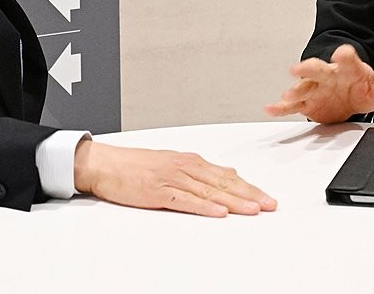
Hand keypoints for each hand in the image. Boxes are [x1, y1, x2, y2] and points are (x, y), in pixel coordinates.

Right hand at [73, 141, 276, 216]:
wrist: (104, 163)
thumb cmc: (135, 166)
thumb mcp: (171, 164)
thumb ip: (198, 172)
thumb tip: (226, 175)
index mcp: (190, 161)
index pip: (226, 175)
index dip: (248, 187)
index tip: (266, 198)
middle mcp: (185, 167)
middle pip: (223, 182)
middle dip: (249, 194)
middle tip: (270, 205)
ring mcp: (172, 178)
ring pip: (209, 191)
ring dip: (233, 201)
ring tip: (253, 210)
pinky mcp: (158, 191)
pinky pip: (185, 200)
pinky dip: (204, 206)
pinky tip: (218, 212)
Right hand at [264, 44, 373, 123]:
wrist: (349, 93)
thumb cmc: (361, 85)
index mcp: (348, 68)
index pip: (347, 58)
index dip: (345, 55)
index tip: (343, 53)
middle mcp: (328, 74)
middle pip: (317, 68)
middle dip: (308, 68)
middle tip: (299, 69)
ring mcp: (316, 87)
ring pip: (302, 86)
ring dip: (294, 91)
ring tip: (287, 97)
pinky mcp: (307, 102)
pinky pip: (292, 104)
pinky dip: (280, 107)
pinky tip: (271, 108)